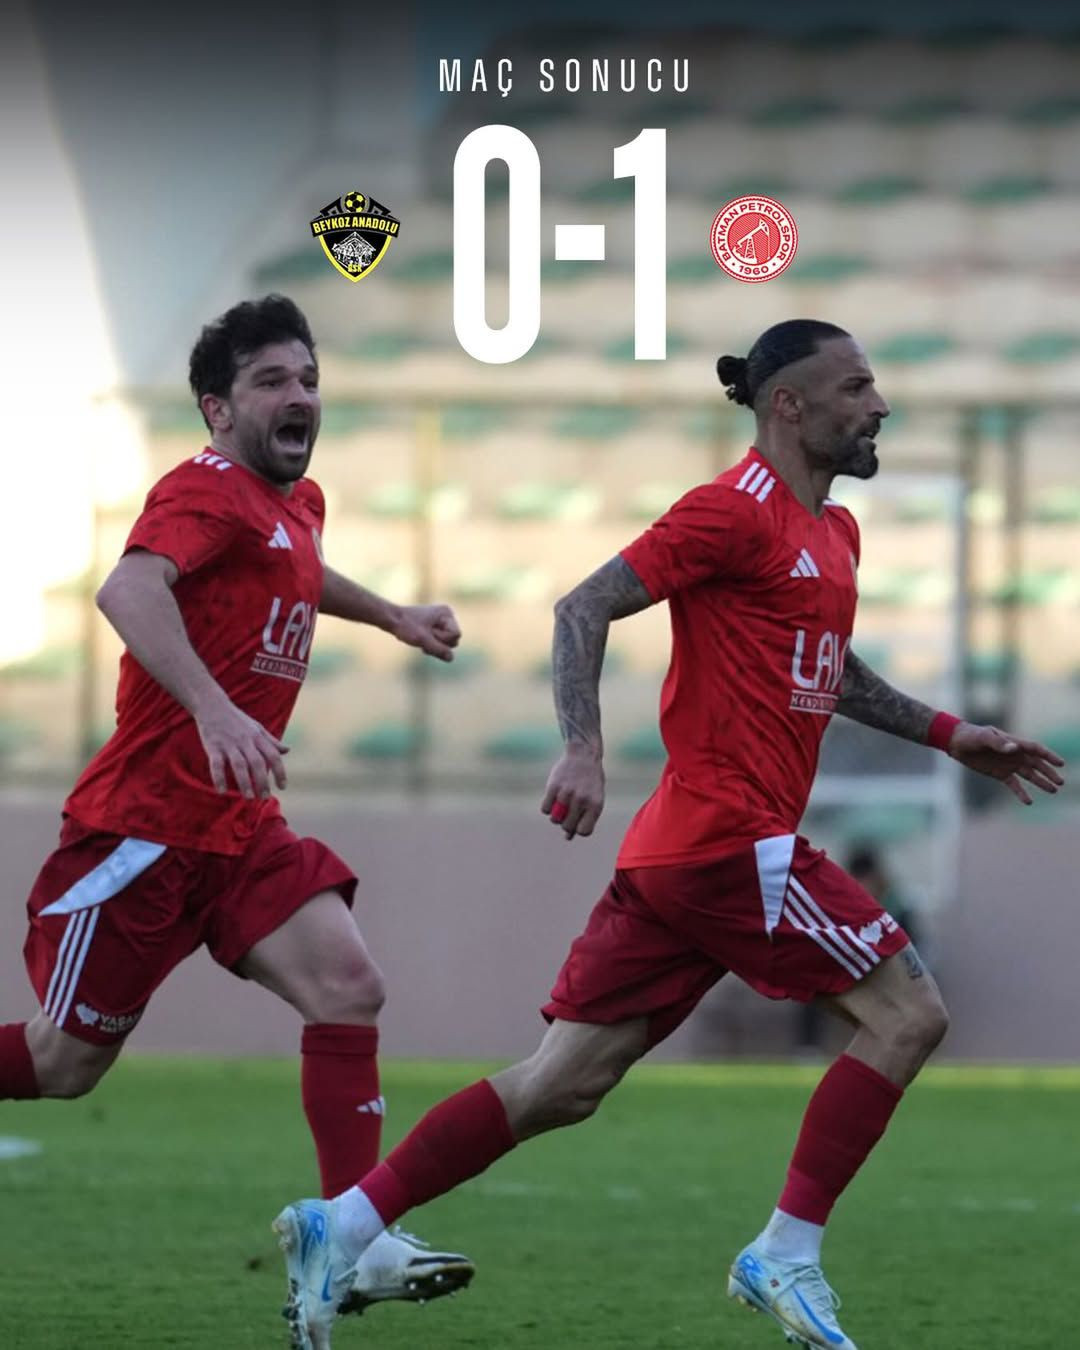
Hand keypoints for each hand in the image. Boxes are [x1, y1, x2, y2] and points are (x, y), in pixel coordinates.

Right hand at [194, 698, 288, 799]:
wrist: (213, 705)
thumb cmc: (237, 719)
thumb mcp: (257, 727)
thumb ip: (271, 741)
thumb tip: (287, 750)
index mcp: (258, 737)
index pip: (273, 756)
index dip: (280, 772)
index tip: (282, 787)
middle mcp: (245, 741)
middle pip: (257, 763)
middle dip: (262, 781)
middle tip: (264, 797)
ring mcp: (229, 744)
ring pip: (239, 765)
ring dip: (244, 783)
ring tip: (249, 797)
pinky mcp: (213, 747)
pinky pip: (217, 764)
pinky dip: (219, 778)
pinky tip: (222, 791)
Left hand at [392, 604, 461, 661]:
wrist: (392, 620)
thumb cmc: (406, 626)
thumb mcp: (423, 640)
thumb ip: (438, 650)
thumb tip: (451, 658)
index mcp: (446, 613)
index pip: (456, 635)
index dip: (442, 638)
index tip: (427, 632)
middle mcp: (447, 617)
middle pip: (454, 640)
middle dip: (438, 643)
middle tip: (422, 636)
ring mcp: (443, 623)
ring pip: (447, 645)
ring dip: (434, 646)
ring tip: (421, 639)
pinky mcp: (437, 629)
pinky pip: (441, 645)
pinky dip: (431, 645)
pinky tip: (421, 641)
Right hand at [541, 744, 604, 838]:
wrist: (584, 754)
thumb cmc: (590, 781)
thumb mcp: (593, 799)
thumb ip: (583, 818)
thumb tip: (567, 837)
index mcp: (595, 805)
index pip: (584, 831)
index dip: (579, 829)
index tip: (578, 821)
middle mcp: (582, 800)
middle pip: (567, 826)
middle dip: (566, 822)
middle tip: (568, 811)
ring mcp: (567, 793)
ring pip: (555, 819)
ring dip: (556, 815)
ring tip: (561, 804)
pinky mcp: (554, 786)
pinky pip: (545, 809)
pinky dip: (548, 807)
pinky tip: (553, 798)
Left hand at [947, 722, 1064, 804]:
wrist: (957, 743)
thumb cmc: (971, 736)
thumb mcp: (983, 738)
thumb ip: (998, 743)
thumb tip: (1014, 749)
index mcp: (1013, 742)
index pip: (1035, 749)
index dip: (1049, 756)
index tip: (1060, 763)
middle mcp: (1014, 754)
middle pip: (1036, 764)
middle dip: (1049, 772)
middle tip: (1060, 782)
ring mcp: (1008, 764)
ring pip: (1029, 775)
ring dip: (1041, 782)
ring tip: (1053, 791)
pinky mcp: (1000, 774)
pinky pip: (1014, 784)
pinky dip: (1021, 793)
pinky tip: (1029, 802)